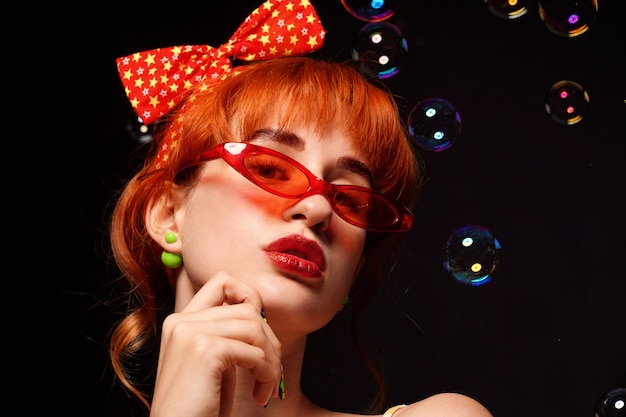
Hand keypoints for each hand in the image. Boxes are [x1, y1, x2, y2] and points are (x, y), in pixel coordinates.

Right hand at [149, 271, 282, 416]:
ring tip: (266, 386)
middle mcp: (181, 322)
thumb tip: (260, 316)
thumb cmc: (199, 408)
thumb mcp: (213, 364)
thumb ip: (227, 335)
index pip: (223, 282)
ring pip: (255, 327)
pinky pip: (254, 351)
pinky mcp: (204, 350)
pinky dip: (266, 373)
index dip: (250, 298)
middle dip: (269, 341)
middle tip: (270, 373)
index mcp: (180, 322)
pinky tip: (260, 394)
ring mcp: (190, 333)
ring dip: (271, 361)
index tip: (259, 335)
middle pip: (248, 308)